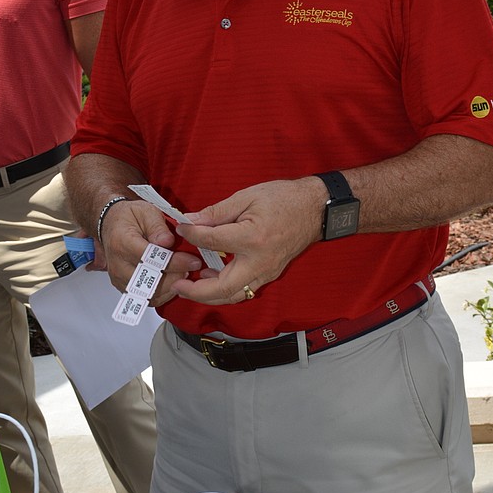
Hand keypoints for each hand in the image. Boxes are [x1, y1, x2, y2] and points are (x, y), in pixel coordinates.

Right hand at [98, 199, 201, 306]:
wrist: (112, 225)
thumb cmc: (129, 217)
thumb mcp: (146, 211)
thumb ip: (157, 226)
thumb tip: (167, 242)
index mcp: (121, 242)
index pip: (149, 258)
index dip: (173, 262)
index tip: (192, 261)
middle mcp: (118, 264)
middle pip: (150, 281)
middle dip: (175, 277)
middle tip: (191, 268)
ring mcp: (120, 279)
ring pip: (150, 294)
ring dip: (171, 287)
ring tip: (184, 273)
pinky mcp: (125, 288)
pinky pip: (148, 299)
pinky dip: (164, 293)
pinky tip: (174, 281)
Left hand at [170, 177, 324, 304]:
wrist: (315, 209)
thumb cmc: (284, 199)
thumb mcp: (247, 197)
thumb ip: (217, 212)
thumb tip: (191, 221)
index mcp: (252, 238)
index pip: (212, 242)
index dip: (192, 235)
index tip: (181, 228)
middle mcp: (260, 262)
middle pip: (222, 288)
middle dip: (196, 292)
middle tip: (178, 284)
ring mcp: (267, 272)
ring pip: (234, 296)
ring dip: (210, 295)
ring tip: (191, 285)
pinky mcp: (270, 274)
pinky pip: (244, 290)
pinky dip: (225, 290)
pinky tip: (213, 276)